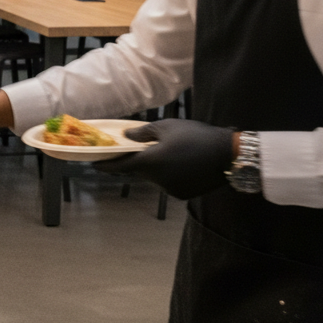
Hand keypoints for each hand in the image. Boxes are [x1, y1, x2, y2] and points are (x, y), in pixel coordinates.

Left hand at [94, 119, 234, 199]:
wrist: (229, 154)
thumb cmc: (196, 135)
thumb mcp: (167, 127)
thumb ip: (143, 133)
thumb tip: (126, 136)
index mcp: (150, 162)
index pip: (120, 166)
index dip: (105, 165)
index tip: (93, 163)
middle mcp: (156, 179)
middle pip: (139, 171)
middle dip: (137, 161)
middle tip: (140, 149)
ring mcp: (169, 189)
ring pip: (154, 177)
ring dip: (156, 167)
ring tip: (171, 153)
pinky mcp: (181, 195)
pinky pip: (168, 184)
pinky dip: (169, 175)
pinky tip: (182, 163)